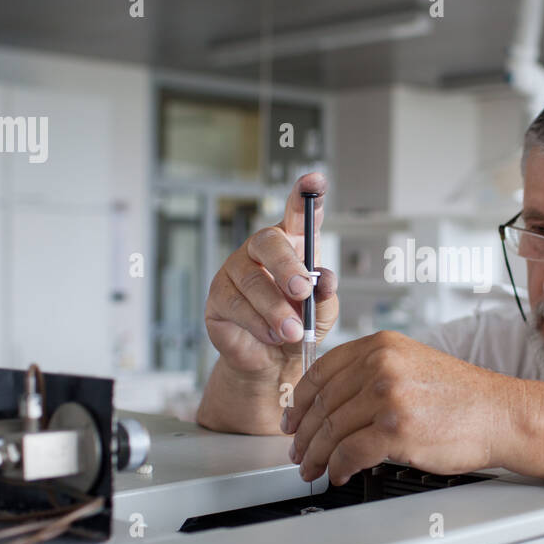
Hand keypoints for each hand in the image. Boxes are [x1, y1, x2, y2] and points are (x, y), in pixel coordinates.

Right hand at [204, 172, 337, 378]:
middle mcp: (262, 250)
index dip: (305, 194)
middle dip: (287, 267)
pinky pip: (236, 305)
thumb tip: (324, 280)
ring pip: (253, 282)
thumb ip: (326, 297)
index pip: (298, 212)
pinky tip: (271, 335)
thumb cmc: (299, 327)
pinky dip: (259, 324)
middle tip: (302, 291)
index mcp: (294, 244)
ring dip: (276, 310)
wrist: (273, 362)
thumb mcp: (322, 314)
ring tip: (292, 331)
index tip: (316, 181)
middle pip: (269, 241)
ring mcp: (236, 269)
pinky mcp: (218, 295)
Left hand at [282, 331, 518, 485]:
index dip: (301, 401)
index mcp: (382, 346)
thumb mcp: (413, 364)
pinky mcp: (395, 430)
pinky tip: (339, 473)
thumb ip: (373, 372)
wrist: (500, 415)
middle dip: (305, 435)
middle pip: (322, 404)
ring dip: (317, 456)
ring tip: (313, 468)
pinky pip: (349, 453)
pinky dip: (338, 467)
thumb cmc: (463, 397)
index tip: (294, 418)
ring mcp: (388, 397)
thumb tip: (334, 400)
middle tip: (299, 452)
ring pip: (331, 431)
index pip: (321, 372)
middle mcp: (381, 365)